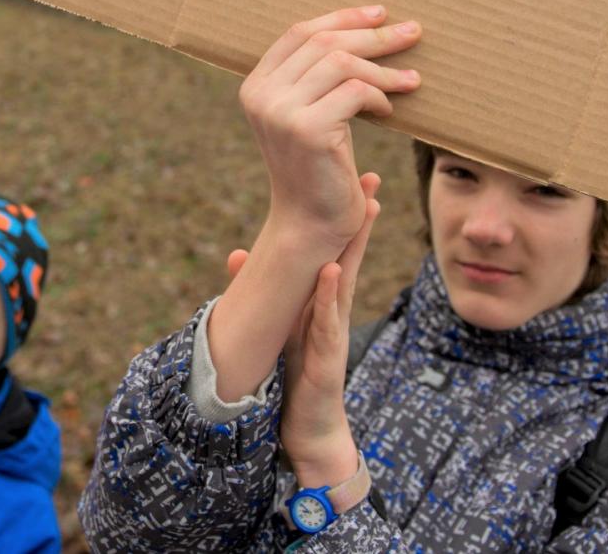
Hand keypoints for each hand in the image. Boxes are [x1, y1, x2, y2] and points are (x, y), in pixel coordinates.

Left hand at [225, 174, 377, 487]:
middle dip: (361, 219)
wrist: (308, 428)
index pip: (335, 250)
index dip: (344, 217)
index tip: (353, 180)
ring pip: (346, 281)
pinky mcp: (327, 355)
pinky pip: (329, 321)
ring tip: (365, 210)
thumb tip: (236, 253)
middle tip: (371, 179)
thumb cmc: (295, 376)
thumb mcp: (278, 327)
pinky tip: (334, 271)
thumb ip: (264, 292)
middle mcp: (333, 310)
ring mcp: (333, 332)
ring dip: (356, 246)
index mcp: (321, 302)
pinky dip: (331, 296)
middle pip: (350, 256)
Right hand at [238, 5, 419, 251]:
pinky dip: (379, 97)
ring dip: (384, 69)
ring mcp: (280, 112)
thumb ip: (317, 76)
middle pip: (324, 42)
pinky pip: (355, 92)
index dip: (342, 17)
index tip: (380, 13)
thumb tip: (365, 27)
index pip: (299, 32)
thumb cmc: (321, 166)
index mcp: (255, 84)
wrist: (310, 223)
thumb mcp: (312, 112)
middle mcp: (261, 94)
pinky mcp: (307, 130)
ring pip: (342, 63)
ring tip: (411, 81)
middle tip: (413, 32)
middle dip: (374, 35)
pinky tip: (389, 112)